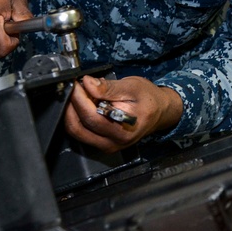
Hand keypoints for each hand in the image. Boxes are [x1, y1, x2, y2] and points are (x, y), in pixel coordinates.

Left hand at [64, 75, 183, 152]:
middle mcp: (114, 143)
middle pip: (79, 127)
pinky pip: (82, 133)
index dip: (79, 99)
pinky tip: (85, 106)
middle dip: (72, 106)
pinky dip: (78, 118)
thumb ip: (109, 87)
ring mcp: (107, 147)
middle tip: (75, 89)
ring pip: (76, 132)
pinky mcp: (103, 145)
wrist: (160, 112)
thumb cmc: (148, 98)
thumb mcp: (132, 87)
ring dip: (73, 112)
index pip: (91, 116)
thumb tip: (87, 84)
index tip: (75, 84)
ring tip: (81, 96)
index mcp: (124, 130)